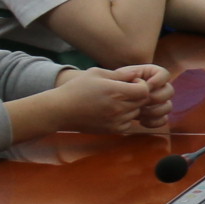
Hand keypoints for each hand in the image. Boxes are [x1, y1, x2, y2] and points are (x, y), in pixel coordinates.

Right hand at [46, 64, 162, 136]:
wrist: (60, 110)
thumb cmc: (77, 89)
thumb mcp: (97, 73)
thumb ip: (120, 74)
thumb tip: (138, 74)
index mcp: (116, 92)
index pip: (144, 90)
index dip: (141, 84)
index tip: (130, 82)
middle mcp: (118, 108)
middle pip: (142, 102)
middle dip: (137, 94)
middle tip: (124, 90)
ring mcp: (115, 121)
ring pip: (136, 113)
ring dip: (131, 106)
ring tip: (115, 100)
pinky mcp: (111, 130)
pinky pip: (128, 124)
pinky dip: (125, 118)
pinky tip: (113, 111)